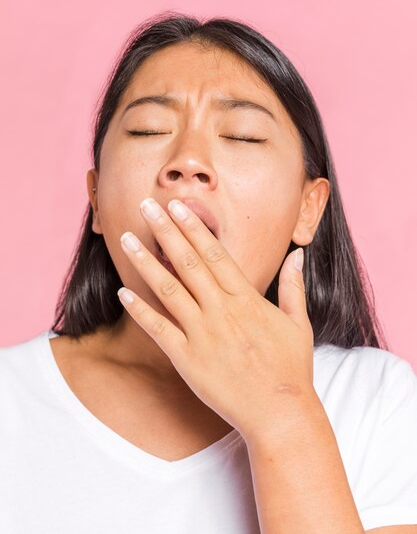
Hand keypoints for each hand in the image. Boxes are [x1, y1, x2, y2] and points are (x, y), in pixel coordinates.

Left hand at [117, 197, 314, 439]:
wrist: (280, 413)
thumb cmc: (291, 368)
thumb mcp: (298, 323)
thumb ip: (293, 286)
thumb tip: (297, 255)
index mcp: (246, 299)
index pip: (215, 254)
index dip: (194, 228)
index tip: (178, 206)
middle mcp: (221, 311)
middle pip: (188, 262)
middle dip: (165, 231)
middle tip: (146, 206)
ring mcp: (202, 335)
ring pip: (168, 290)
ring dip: (146, 263)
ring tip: (126, 240)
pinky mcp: (188, 360)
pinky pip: (159, 330)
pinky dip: (140, 311)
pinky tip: (123, 292)